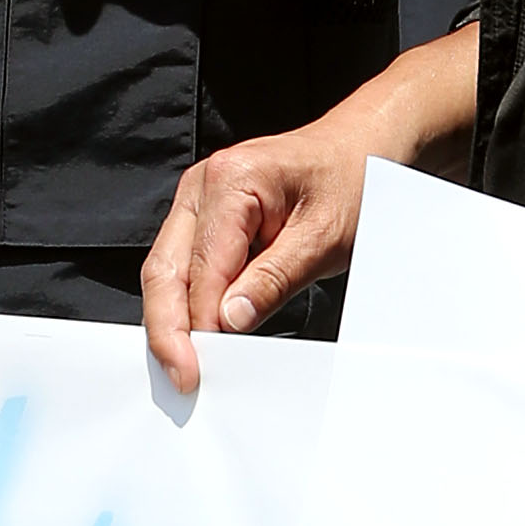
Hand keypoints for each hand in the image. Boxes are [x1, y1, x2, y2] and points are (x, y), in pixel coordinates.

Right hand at [142, 121, 376, 386]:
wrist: (359, 148)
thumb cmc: (349, 180)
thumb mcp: (323, 237)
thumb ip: (274, 278)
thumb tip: (229, 321)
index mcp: (230, 179)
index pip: (202, 267)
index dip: (199, 323)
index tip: (200, 367)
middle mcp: (202, 185)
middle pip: (165, 268)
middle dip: (168, 328)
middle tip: (181, 376)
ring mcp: (198, 200)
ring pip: (167, 270)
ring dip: (172, 319)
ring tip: (183, 365)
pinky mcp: (204, 217)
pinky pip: (184, 265)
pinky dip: (187, 303)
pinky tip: (196, 336)